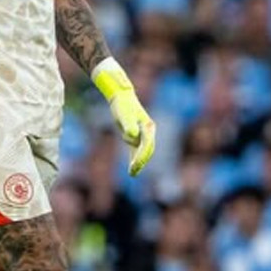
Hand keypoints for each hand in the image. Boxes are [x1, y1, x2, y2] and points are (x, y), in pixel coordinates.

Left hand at [94, 61, 155, 176]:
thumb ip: (129, 125)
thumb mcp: (124, 115)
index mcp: (148, 127)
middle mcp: (148, 131)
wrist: (121, 97)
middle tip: (133, 172)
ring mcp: (143, 134)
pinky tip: (131, 169)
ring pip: (143, 151)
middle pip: (148, 150)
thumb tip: (133, 135)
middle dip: (141, 161)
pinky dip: (135, 158)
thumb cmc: (123, 106)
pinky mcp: (137, 135)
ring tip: (132, 173)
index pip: (147, 145)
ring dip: (139, 162)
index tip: (134, 164)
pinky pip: (137, 149)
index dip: (141, 156)